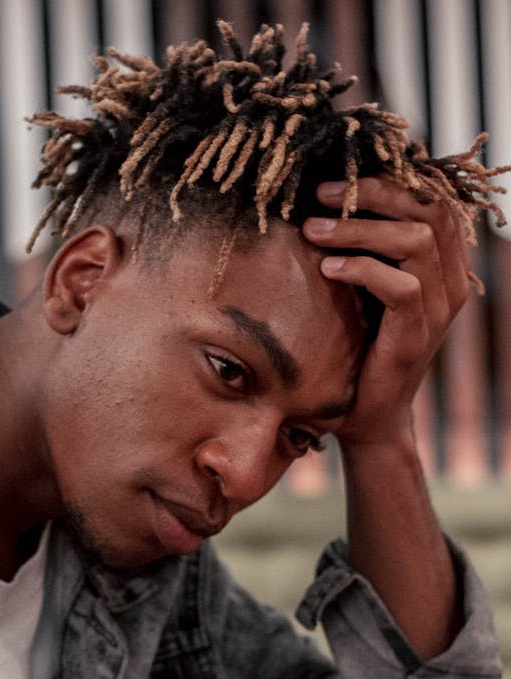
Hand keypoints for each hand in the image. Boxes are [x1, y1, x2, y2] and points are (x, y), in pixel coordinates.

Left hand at [302, 177, 470, 449]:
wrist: (366, 416)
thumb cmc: (356, 350)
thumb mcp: (364, 292)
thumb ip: (365, 252)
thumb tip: (325, 200)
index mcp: (444, 264)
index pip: (431, 199)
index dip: (388, 179)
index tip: (337, 177)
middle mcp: (451, 282)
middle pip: (429, 209)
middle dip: (373, 192)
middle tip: (320, 193)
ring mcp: (439, 309)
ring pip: (416, 240)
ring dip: (357, 229)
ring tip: (313, 231)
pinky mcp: (417, 334)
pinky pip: (400, 285)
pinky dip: (361, 269)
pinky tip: (327, 268)